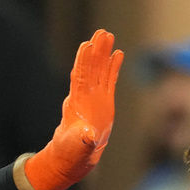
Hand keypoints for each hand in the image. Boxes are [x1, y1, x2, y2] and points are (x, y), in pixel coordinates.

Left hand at [24, 29, 123, 189]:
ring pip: (100, 71)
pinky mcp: (104, 102)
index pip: (81, 78)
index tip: (88, 45)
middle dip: (96, 51)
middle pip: (91, 69)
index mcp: (77, 104)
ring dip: (104, 54)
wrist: (73, 158)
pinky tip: (118, 53)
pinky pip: (109, 81)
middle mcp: (85, 96)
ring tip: (109, 35)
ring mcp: (94, 97)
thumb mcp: (76, 148)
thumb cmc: (71, 153)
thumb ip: (82, 141)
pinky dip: (113, 67)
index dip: (84, 62)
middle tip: (102, 32)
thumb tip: (88, 134)